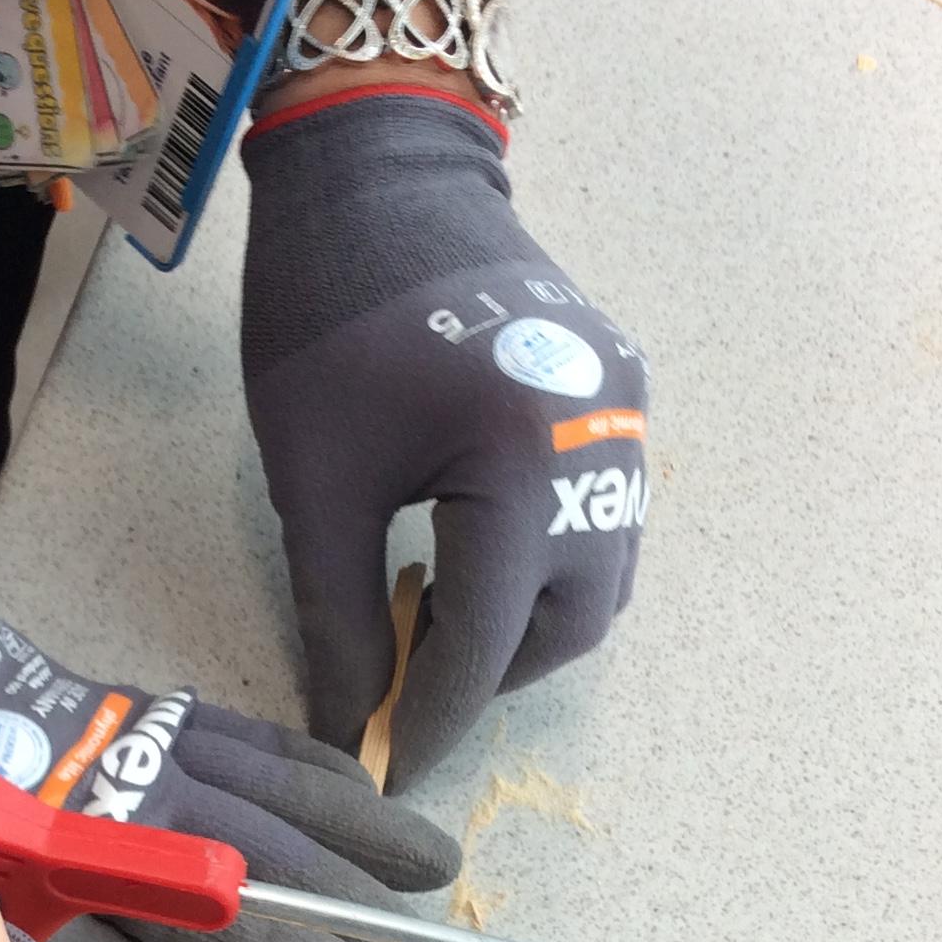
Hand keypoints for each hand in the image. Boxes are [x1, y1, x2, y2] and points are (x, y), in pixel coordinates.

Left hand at [0, 571, 466, 941]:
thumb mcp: (8, 929)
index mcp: (128, 875)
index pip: (259, 939)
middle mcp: (169, 808)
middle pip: (296, 869)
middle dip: (377, 922)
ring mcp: (174, 750)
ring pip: (296, 795)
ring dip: (373, 836)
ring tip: (439, 868)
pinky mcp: (167, 709)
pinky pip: (263, 739)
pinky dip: (321, 767)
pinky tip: (368, 792)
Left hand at [239, 88, 650, 791]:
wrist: (380, 175)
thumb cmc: (326, 318)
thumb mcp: (316, 480)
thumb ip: (338, 613)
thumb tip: (347, 722)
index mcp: (518, 457)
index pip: (490, 636)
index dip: (437, 714)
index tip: (390, 766)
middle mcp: (599, 441)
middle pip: (571, 622)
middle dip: (493, 668)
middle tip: (407, 670)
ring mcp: (626, 414)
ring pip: (603, 577)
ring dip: (529, 618)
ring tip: (436, 598)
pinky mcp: (625, 392)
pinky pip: (608, 514)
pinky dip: (550, 556)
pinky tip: (473, 541)